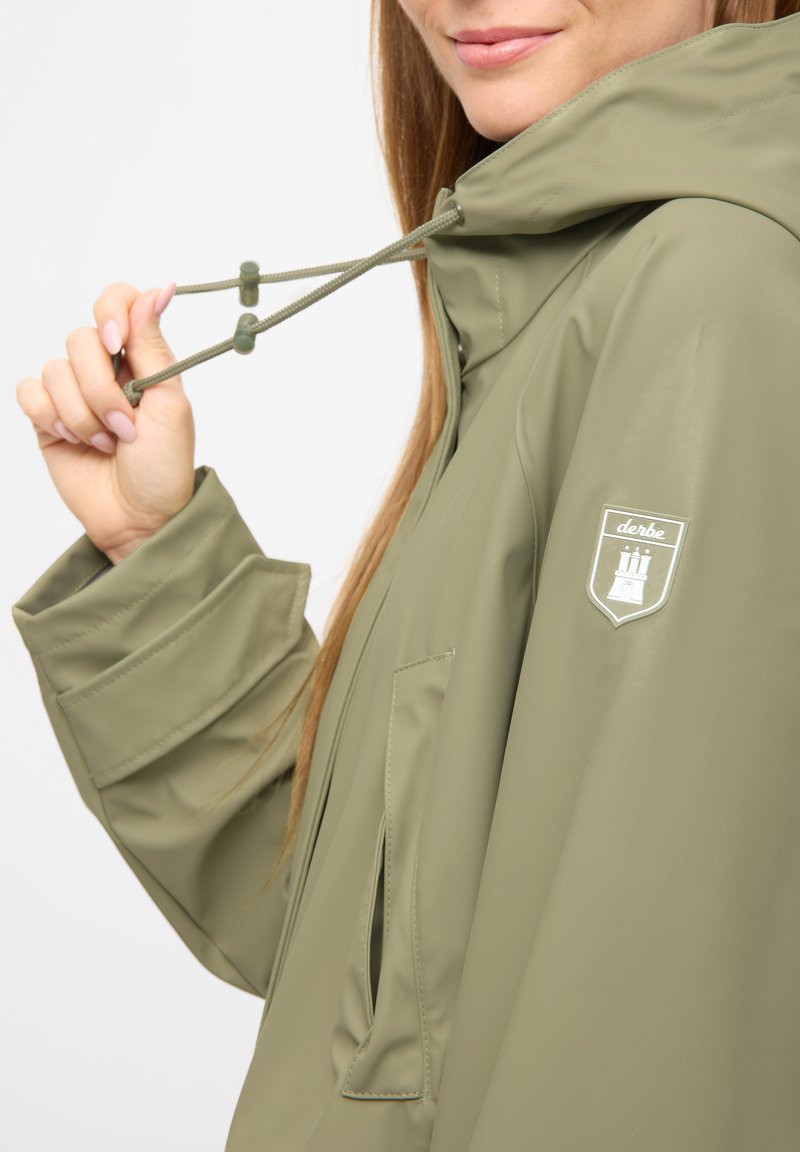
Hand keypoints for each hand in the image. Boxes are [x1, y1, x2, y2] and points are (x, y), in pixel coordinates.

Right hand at [16, 282, 195, 563]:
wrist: (139, 518)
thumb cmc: (164, 467)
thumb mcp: (169, 403)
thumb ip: (154, 345)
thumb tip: (160, 288)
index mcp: (141, 358)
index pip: (117, 301)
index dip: (112, 314)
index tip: (119, 344)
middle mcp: (105, 368)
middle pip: (80, 338)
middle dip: (102, 389)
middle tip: (125, 427)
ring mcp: (73, 391)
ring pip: (55, 370)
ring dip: (82, 414)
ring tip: (106, 444)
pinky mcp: (46, 417)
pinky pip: (29, 391)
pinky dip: (52, 417)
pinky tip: (75, 441)